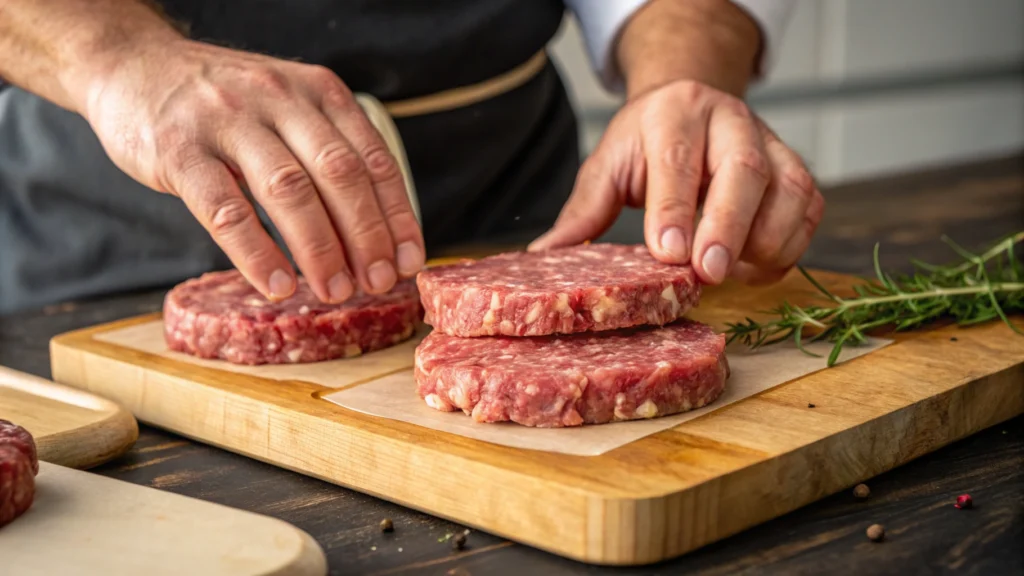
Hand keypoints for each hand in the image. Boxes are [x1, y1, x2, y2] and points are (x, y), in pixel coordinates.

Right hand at [79, 38, 424, 301]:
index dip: (397, 215)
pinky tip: (277, 284)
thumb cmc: (223, 105)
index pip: (373, 159)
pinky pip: (225, 207)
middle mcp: (279, 98)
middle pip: (339, 174)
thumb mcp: (286, 110)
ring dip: (320, 249)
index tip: (411, 261)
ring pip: (289, 189)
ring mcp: (227, 120)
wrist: (133, 66)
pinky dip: (256, 251)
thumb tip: (376, 233)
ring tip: (336, 291)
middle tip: (379, 283)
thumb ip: (327, 153)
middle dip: (367, 236)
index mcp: (318, 92)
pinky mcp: (178, 148)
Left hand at [530, 79, 823, 285]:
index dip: (675, 207)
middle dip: (728, 225)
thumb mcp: (608, 165)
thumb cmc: (647, 141)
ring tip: (730, 272)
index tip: (668, 252)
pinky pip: (808, 209)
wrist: (693, 101)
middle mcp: (730, 121)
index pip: (677, 159)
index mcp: (675, 113)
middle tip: (708, 272)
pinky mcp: (796, 170)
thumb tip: (545, 256)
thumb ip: (583, 210)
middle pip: (744, 169)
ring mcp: (772, 143)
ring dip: (765, 241)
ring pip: (789, 190)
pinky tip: (755, 266)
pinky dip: (789, 246)